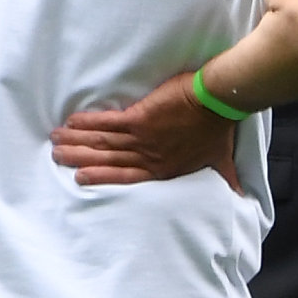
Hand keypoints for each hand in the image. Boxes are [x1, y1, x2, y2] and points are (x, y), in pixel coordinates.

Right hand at [50, 74, 240, 191]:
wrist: (219, 102)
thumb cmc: (219, 129)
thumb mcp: (221, 160)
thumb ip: (225, 178)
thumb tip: (240, 195)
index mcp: (164, 168)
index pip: (126, 175)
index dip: (102, 176)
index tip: (81, 177)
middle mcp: (149, 157)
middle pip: (107, 160)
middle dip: (80, 158)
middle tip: (57, 157)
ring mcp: (143, 139)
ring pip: (103, 143)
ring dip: (78, 141)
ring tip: (57, 140)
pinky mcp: (140, 119)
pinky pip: (108, 123)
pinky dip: (89, 123)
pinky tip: (72, 122)